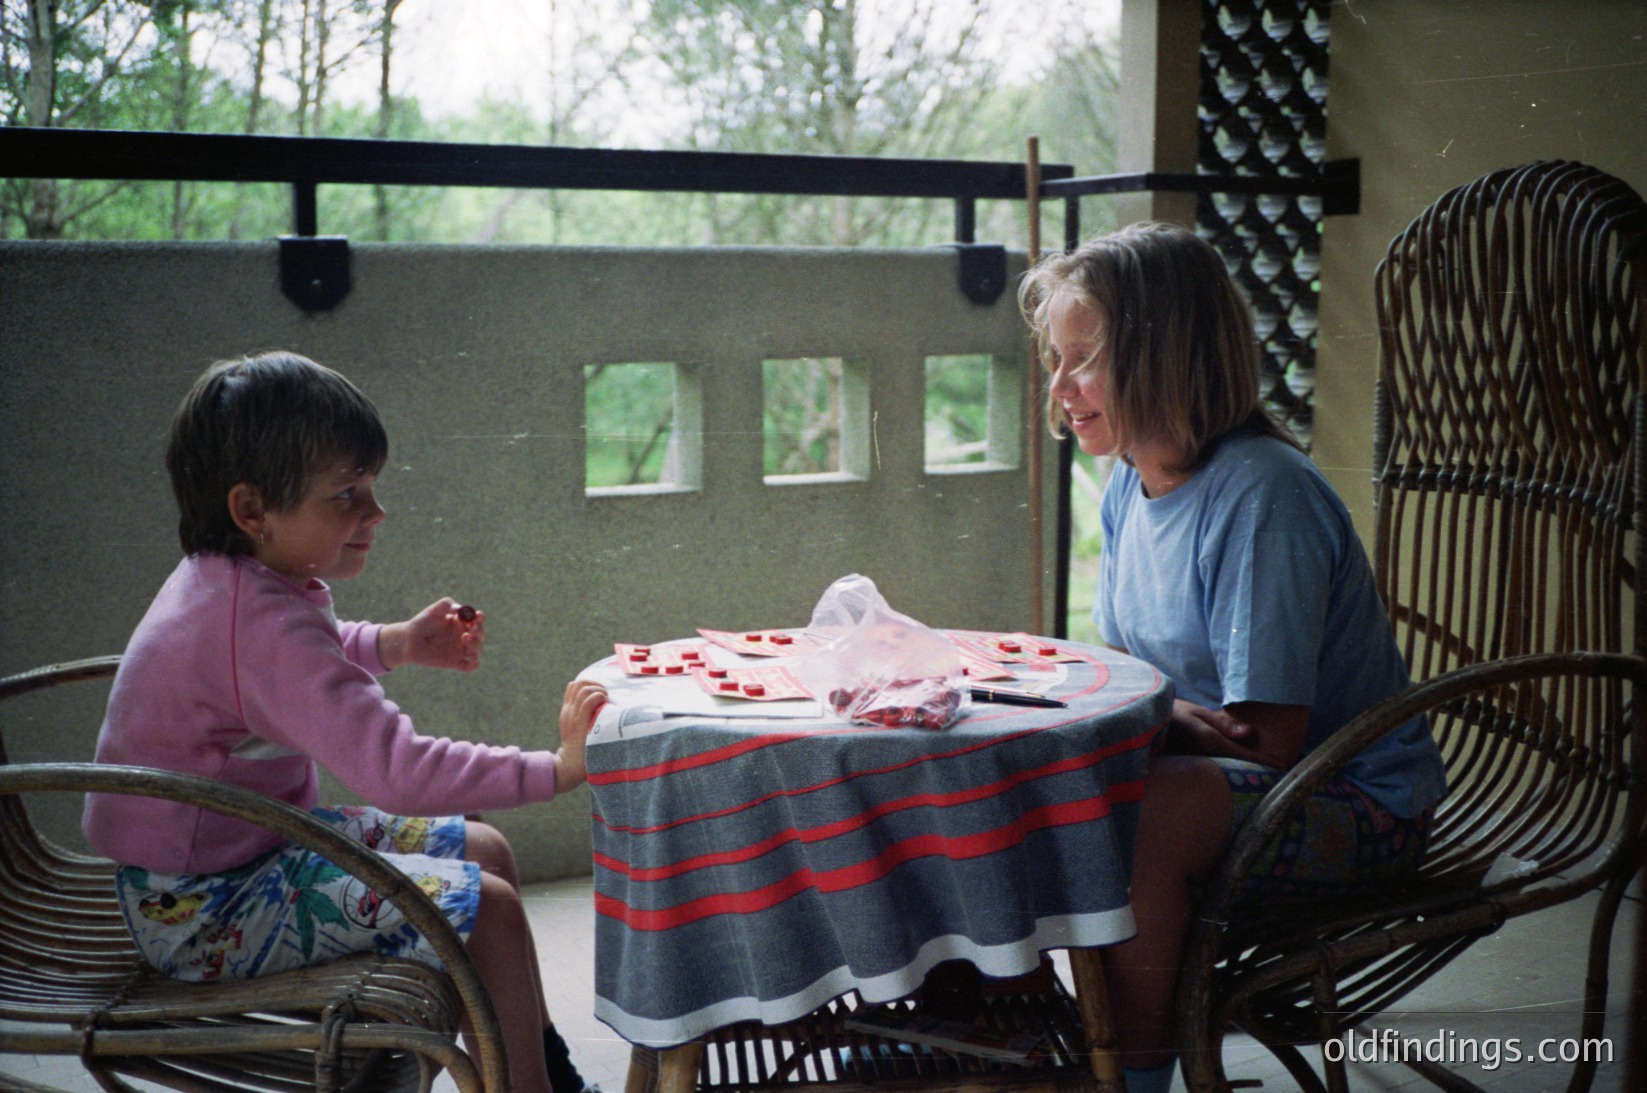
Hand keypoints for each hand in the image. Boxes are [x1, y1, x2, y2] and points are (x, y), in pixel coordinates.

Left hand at [377, 598, 485, 671]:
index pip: (477, 620)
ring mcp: (460, 650)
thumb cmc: (422, 622)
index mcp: (461, 622)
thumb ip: (447, 604)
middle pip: (481, 635)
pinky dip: (474, 665)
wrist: (408, 640)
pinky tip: (473, 661)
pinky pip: (469, 666)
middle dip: (479, 631)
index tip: (476, 617)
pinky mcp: (455, 663)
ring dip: (476, 645)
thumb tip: (460, 609)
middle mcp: (464, 636)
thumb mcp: (434, 609)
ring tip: (465, 638)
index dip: (480, 618)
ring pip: (478, 650)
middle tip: (471, 628)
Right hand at [555, 680, 607, 792]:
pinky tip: (605, 705)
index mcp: (567, 711)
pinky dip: (599, 697)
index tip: (601, 694)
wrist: (570, 767)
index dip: (590, 684)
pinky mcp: (580, 722)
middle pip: (579, 683)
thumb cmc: (582, 752)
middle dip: (596, 685)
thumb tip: (606, 710)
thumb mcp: (580, 731)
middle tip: (605, 697)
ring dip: (599, 691)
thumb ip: (587, 719)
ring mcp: (573, 716)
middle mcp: (569, 711)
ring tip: (606, 702)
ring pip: (584, 689)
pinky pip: (589, 700)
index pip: (574, 686)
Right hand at [1162, 698, 1307, 769]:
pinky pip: (1213, 773)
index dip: (1264, 761)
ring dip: (1242, 774)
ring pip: (1225, 774)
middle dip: (1256, 772)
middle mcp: (1203, 757)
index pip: (1242, 755)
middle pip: (1236, 770)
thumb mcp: (1197, 713)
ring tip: (1263, 777)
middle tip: (1278, 774)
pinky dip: (1227, 772)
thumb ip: (1223, 723)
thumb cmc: (1170, 714)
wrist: (1141, 722)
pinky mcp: (1190, 770)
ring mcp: (1195, 766)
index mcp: (1208, 741)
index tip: (1283, 767)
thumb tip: (1250, 732)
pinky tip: (1236, 772)